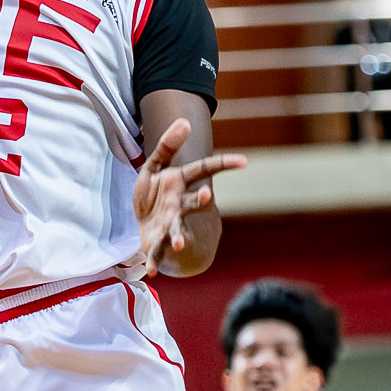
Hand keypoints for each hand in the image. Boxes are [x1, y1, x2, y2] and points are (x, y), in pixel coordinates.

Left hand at [132, 118, 244, 275]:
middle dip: (199, 200)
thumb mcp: (154, 166)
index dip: (224, 164)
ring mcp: (170, 224)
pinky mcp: (157, 241)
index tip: (245, 161)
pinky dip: (154, 261)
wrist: (145, 222)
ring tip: (179, 241)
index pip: (205, 170)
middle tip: (206, 195)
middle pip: (193, 202)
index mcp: (181, 183)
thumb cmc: (153, 194)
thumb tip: (185, 120)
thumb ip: (167, 145)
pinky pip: (157, 252)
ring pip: (178, 229)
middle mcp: (179, 204)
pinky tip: (150, 270)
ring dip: (179, 236)